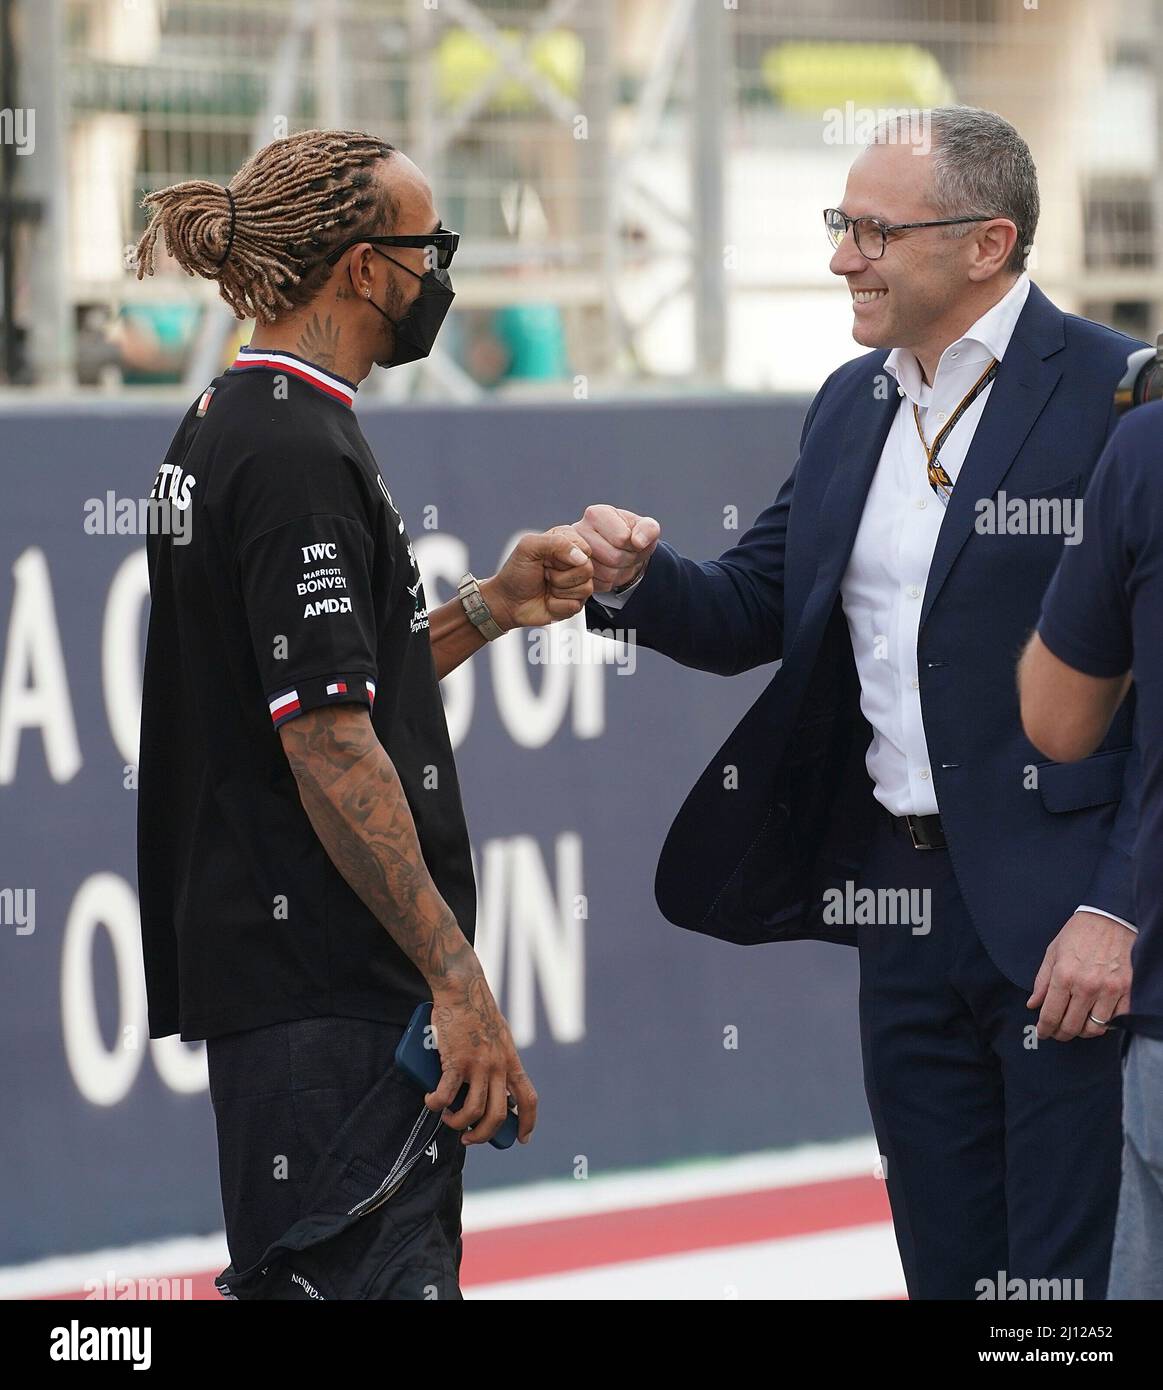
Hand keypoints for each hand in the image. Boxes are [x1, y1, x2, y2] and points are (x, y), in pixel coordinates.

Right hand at [427, 966, 537, 1144]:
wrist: (462, 988)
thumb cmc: (477, 1012)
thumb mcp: (500, 1037)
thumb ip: (501, 1060)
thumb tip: (498, 1087)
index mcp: (511, 1061)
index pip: (528, 1098)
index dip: (528, 1122)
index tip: (523, 1139)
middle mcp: (498, 1066)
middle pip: (498, 1115)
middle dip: (483, 1134)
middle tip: (469, 1138)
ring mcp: (477, 1064)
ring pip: (473, 1111)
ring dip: (458, 1124)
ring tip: (448, 1119)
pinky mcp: (455, 1060)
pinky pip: (445, 1095)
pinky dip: (436, 1104)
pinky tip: (430, 1102)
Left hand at [480, 527, 592, 630]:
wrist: (507, 602)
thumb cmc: (515, 573)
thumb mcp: (528, 548)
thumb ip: (555, 542)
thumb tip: (581, 557)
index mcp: (566, 542)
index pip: (584, 548)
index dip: (565, 557)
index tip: (546, 559)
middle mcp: (574, 562)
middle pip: (587, 570)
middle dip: (561, 576)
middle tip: (545, 574)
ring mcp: (577, 584)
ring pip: (585, 589)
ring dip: (559, 591)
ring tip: (547, 587)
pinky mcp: (575, 603)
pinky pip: (576, 605)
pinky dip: (557, 605)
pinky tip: (548, 600)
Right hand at [573, 504, 660, 591]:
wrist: (620, 552)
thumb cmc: (633, 536)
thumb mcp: (646, 528)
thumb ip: (649, 529)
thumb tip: (638, 542)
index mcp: (596, 514)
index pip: (622, 538)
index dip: (634, 545)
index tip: (632, 540)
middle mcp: (578, 531)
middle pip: (613, 557)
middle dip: (628, 559)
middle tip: (627, 553)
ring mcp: (572, 554)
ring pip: (606, 573)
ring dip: (620, 572)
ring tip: (619, 562)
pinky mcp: (573, 573)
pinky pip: (597, 585)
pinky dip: (608, 582)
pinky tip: (608, 570)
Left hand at [1027, 911, 1132, 1039]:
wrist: (1110, 918)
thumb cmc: (1080, 932)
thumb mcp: (1053, 952)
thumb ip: (1042, 981)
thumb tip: (1033, 1004)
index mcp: (1064, 975)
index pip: (1050, 1014)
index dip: (1044, 1029)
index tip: (1043, 1032)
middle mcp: (1087, 985)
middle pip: (1071, 1026)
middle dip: (1061, 1034)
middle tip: (1057, 1032)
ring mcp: (1109, 989)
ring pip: (1095, 1028)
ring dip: (1083, 1032)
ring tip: (1077, 1025)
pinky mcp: (1127, 990)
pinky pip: (1117, 1020)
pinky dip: (1106, 1024)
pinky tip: (1097, 1016)